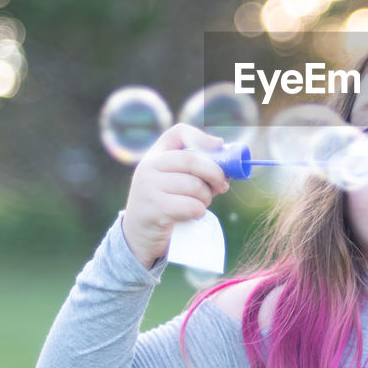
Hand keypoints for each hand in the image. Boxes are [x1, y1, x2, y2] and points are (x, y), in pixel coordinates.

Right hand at [122, 124, 229, 268]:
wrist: (138, 235)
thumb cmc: (165, 204)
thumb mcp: (172, 181)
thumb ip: (194, 171)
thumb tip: (229, 165)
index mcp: (154, 156)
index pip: (177, 133)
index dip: (201, 136)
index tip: (219, 146)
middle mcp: (148, 167)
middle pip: (192, 160)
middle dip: (215, 173)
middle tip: (222, 185)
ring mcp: (148, 188)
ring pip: (194, 186)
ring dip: (206, 197)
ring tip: (202, 203)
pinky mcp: (153, 209)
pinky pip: (190, 206)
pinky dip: (199, 211)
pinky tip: (194, 214)